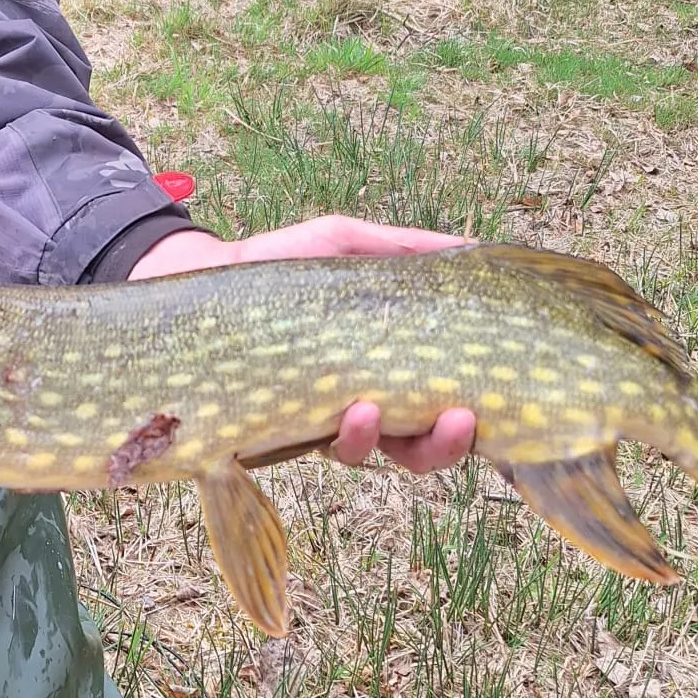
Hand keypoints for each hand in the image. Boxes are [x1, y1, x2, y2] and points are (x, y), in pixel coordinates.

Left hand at [128, 215, 476, 475]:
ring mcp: (327, 419)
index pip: (445, 401)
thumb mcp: (346, 243)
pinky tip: (353, 409)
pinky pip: (329, 448)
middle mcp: (367, 400)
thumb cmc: (283, 263)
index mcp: (390, 362)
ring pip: (378, 454)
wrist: (208, 276)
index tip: (489, 400)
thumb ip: (405, 248)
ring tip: (383, 408)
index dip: (474, 415)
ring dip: (398, 442)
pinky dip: (349, 436)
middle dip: (447, 443)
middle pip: (424, 446)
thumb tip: (471, 244)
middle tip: (461, 419)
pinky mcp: (288, 430)